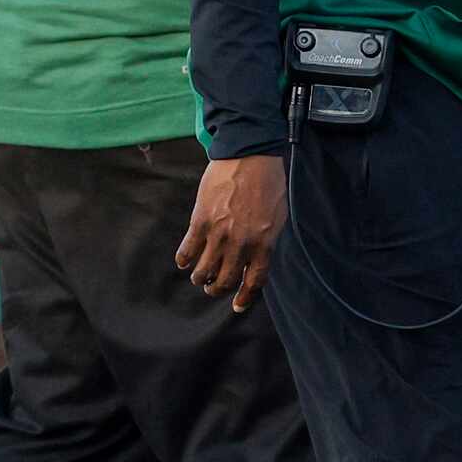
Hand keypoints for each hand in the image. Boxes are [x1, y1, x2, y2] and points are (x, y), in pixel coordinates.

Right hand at [176, 155, 287, 312]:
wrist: (250, 156)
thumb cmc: (268, 183)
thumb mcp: (277, 215)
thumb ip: (266, 239)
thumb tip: (255, 259)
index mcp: (265, 242)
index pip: (254, 280)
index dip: (245, 297)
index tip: (236, 306)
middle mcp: (241, 243)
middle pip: (225, 280)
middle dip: (217, 289)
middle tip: (213, 289)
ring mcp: (219, 233)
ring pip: (204, 271)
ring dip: (200, 279)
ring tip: (199, 278)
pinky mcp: (200, 221)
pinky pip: (187, 251)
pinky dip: (184, 261)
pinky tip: (184, 262)